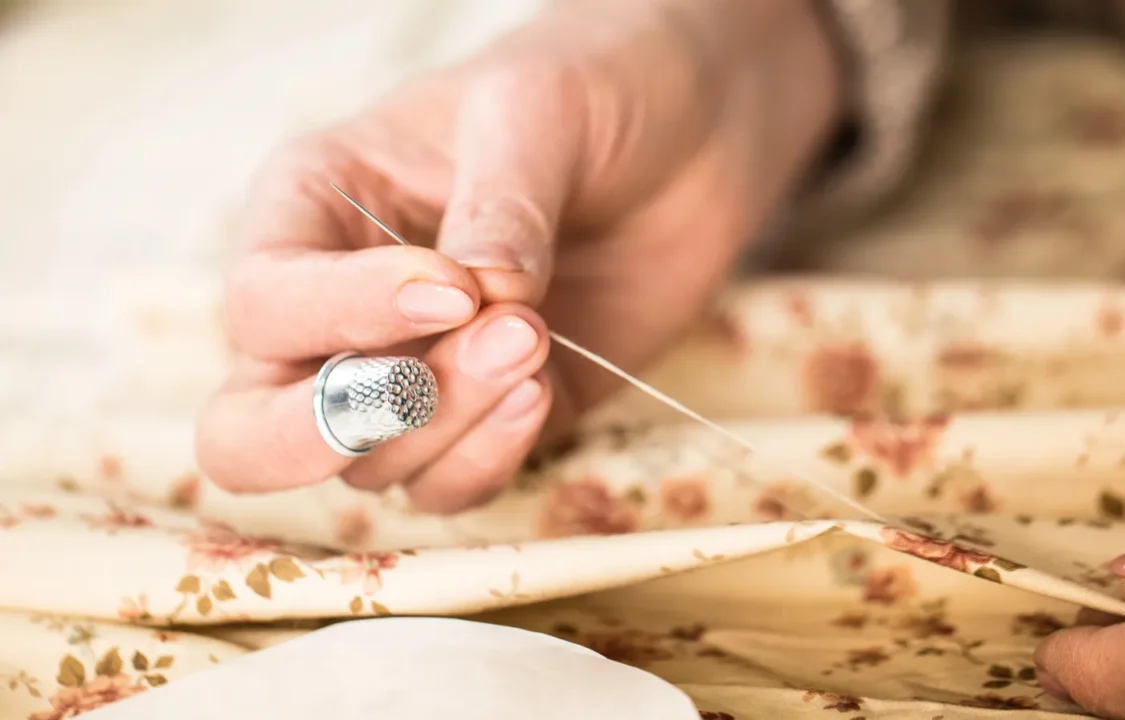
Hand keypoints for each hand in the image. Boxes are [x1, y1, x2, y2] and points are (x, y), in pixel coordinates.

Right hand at [195, 0, 838, 512]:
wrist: (684, 130)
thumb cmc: (585, 89)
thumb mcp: (535, 113)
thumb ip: (497, 206)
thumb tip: (478, 297)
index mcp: (314, 212)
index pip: (266, 303)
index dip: (344, 313)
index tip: (454, 287)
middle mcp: (344, 311)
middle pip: (253, 429)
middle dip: (319, 432)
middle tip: (417, 389)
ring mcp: (418, 375)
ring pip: (373, 465)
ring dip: (449, 425)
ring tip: (534, 338)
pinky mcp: (494, 418)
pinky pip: (456, 483)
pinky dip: (491, 458)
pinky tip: (543, 388)